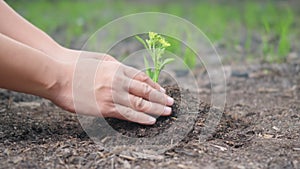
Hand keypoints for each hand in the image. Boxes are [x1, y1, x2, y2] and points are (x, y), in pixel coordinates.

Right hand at [51, 50, 173, 124]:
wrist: (56, 74)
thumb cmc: (76, 64)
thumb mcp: (101, 60)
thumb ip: (117, 67)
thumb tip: (128, 75)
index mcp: (117, 68)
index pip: (143, 78)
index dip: (155, 86)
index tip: (163, 92)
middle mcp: (118, 81)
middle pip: (145, 91)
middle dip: (160, 99)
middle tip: (171, 104)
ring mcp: (111, 95)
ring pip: (139, 104)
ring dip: (155, 109)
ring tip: (166, 113)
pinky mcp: (103, 108)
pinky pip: (126, 115)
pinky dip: (140, 119)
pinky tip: (151, 121)